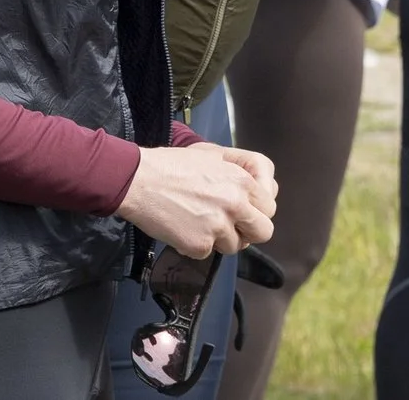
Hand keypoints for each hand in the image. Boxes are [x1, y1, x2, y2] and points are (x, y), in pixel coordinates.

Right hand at [116, 144, 276, 255]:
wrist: (139, 180)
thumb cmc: (173, 164)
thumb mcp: (215, 154)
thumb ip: (242, 170)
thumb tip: (258, 188)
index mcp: (244, 181)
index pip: (269, 206)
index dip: (256, 210)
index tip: (243, 211)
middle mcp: (236, 205)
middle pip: (263, 232)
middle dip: (249, 230)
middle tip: (232, 225)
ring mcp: (218, 227)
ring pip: (235, 246)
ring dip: (221, 239)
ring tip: (202, 224)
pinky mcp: (199, 245)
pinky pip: (208, 253)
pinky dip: (197, 245)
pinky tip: (184, 229)